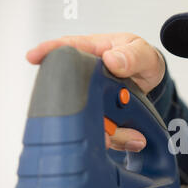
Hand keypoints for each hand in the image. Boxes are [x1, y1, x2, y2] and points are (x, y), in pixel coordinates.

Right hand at [26, 33, 164, 151]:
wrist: (153, 80)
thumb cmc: (143, 59)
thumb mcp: (143, 53)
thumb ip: (132, 56)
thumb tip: (112, 59)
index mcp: (94, 53)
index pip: (66, 48)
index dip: (47, 52)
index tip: (34, 57)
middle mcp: (89, 78)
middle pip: (74, 95)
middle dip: (83, 114)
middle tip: (101, 128)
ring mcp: (94, 99)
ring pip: (91, 119)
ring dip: (111, 132)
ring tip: (133, 136)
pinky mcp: (102, 116)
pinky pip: (105, 133)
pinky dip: (120, 139)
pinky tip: (135, 139)